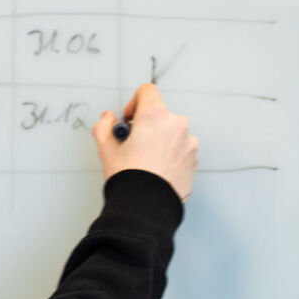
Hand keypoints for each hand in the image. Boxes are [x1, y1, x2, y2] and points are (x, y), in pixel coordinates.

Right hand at [92, 84, 198, 200]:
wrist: (146, 207)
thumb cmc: (129, 177)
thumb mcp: (106, 149)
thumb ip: (104, 126)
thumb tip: (108, 119)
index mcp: (155, 116)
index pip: (147, 91)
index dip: (134, 103)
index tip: (129, 120)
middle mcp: (176, 124)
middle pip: (160, 114)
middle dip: (147, 126)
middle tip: (134, 146)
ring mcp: (188, 142)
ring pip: (172, 132)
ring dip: (160, 140)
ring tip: (146, 161)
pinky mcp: (194, 159)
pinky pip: (181, 149)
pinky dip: (170, 154)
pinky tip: (157, 170)